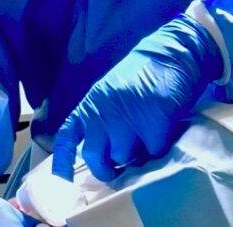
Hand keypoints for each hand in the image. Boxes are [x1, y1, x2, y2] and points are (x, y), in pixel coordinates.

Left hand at [52, 15, 221, 182]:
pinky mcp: (153, 121)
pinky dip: (157, 149)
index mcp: (91, 103)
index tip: (63, 178)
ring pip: (124, 157)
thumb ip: (102, 118)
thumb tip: (104, 153)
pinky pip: (152, 152)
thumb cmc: (141, 76)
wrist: (170, 55)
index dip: (62, 159)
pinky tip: (161, 134)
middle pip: (94, 156)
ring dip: (135, 158)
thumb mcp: (110, 93)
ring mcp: (127, 116)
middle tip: (118, 172)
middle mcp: (103, 111)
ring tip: (144, 144)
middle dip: (106, 169)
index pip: (68, 134)